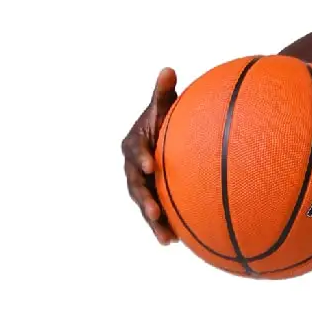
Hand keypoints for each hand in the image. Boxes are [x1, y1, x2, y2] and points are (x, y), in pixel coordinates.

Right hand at [119, 67, 181, 244]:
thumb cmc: (162, 119)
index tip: (149, 166)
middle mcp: (133, 168)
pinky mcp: (152, 197)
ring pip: (145, 205)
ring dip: (154, 222)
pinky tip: (178, 241)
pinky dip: (166, 226)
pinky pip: (158, 212)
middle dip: (144, 201)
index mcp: (132, 145)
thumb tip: (168, 70)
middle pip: (135, 187)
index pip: (134, 152)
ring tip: (166, 238)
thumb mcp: (161, 106)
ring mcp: (141, 186)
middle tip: (154, 212)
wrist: (164, 138)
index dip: (140, 159)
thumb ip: (162, 93)